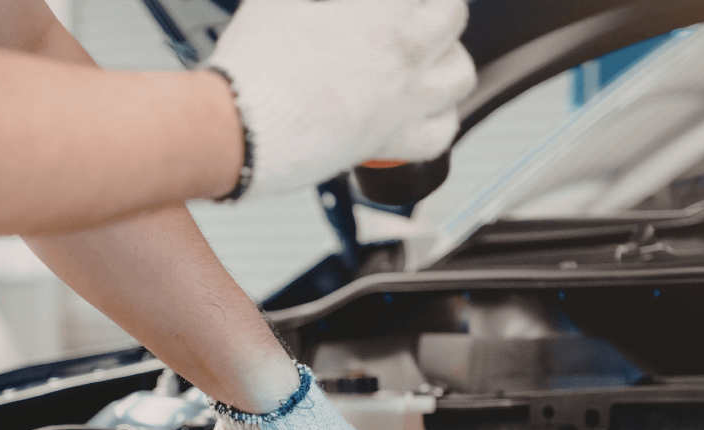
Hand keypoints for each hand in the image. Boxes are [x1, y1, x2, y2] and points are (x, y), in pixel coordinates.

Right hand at [206, 0, 475, 197]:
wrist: (243, 126)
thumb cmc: (257, 63)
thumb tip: (318, 1)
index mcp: (385, 12)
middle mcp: (406, 55)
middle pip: (453, 15)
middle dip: (436, 5)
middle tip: (411, 8)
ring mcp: (404, 102)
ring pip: (461, 76)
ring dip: (448, 58)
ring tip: (427, 55)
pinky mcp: (391, 142)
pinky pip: (441, 134)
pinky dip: (440, 119)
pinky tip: (426, 110)